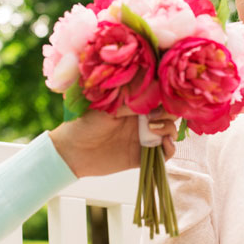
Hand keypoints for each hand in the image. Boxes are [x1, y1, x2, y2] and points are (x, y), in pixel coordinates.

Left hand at [49, 108, 177, 177]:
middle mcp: (142, 118)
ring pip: (170, 131)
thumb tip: (154, 88)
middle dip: (168, 113)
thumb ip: (131, 98)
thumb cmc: (85, 123)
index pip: (159, 96)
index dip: (165, 96)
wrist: (72, 151)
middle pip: (169, 112)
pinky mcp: (143, 155)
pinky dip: (170, 149)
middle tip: (151, 117)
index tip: (160, 98)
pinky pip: (165, 153)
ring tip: (152, 130)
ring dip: (168, 129)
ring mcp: (144, 136)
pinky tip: (163, 144)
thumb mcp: (108, 105)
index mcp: (134, 103)